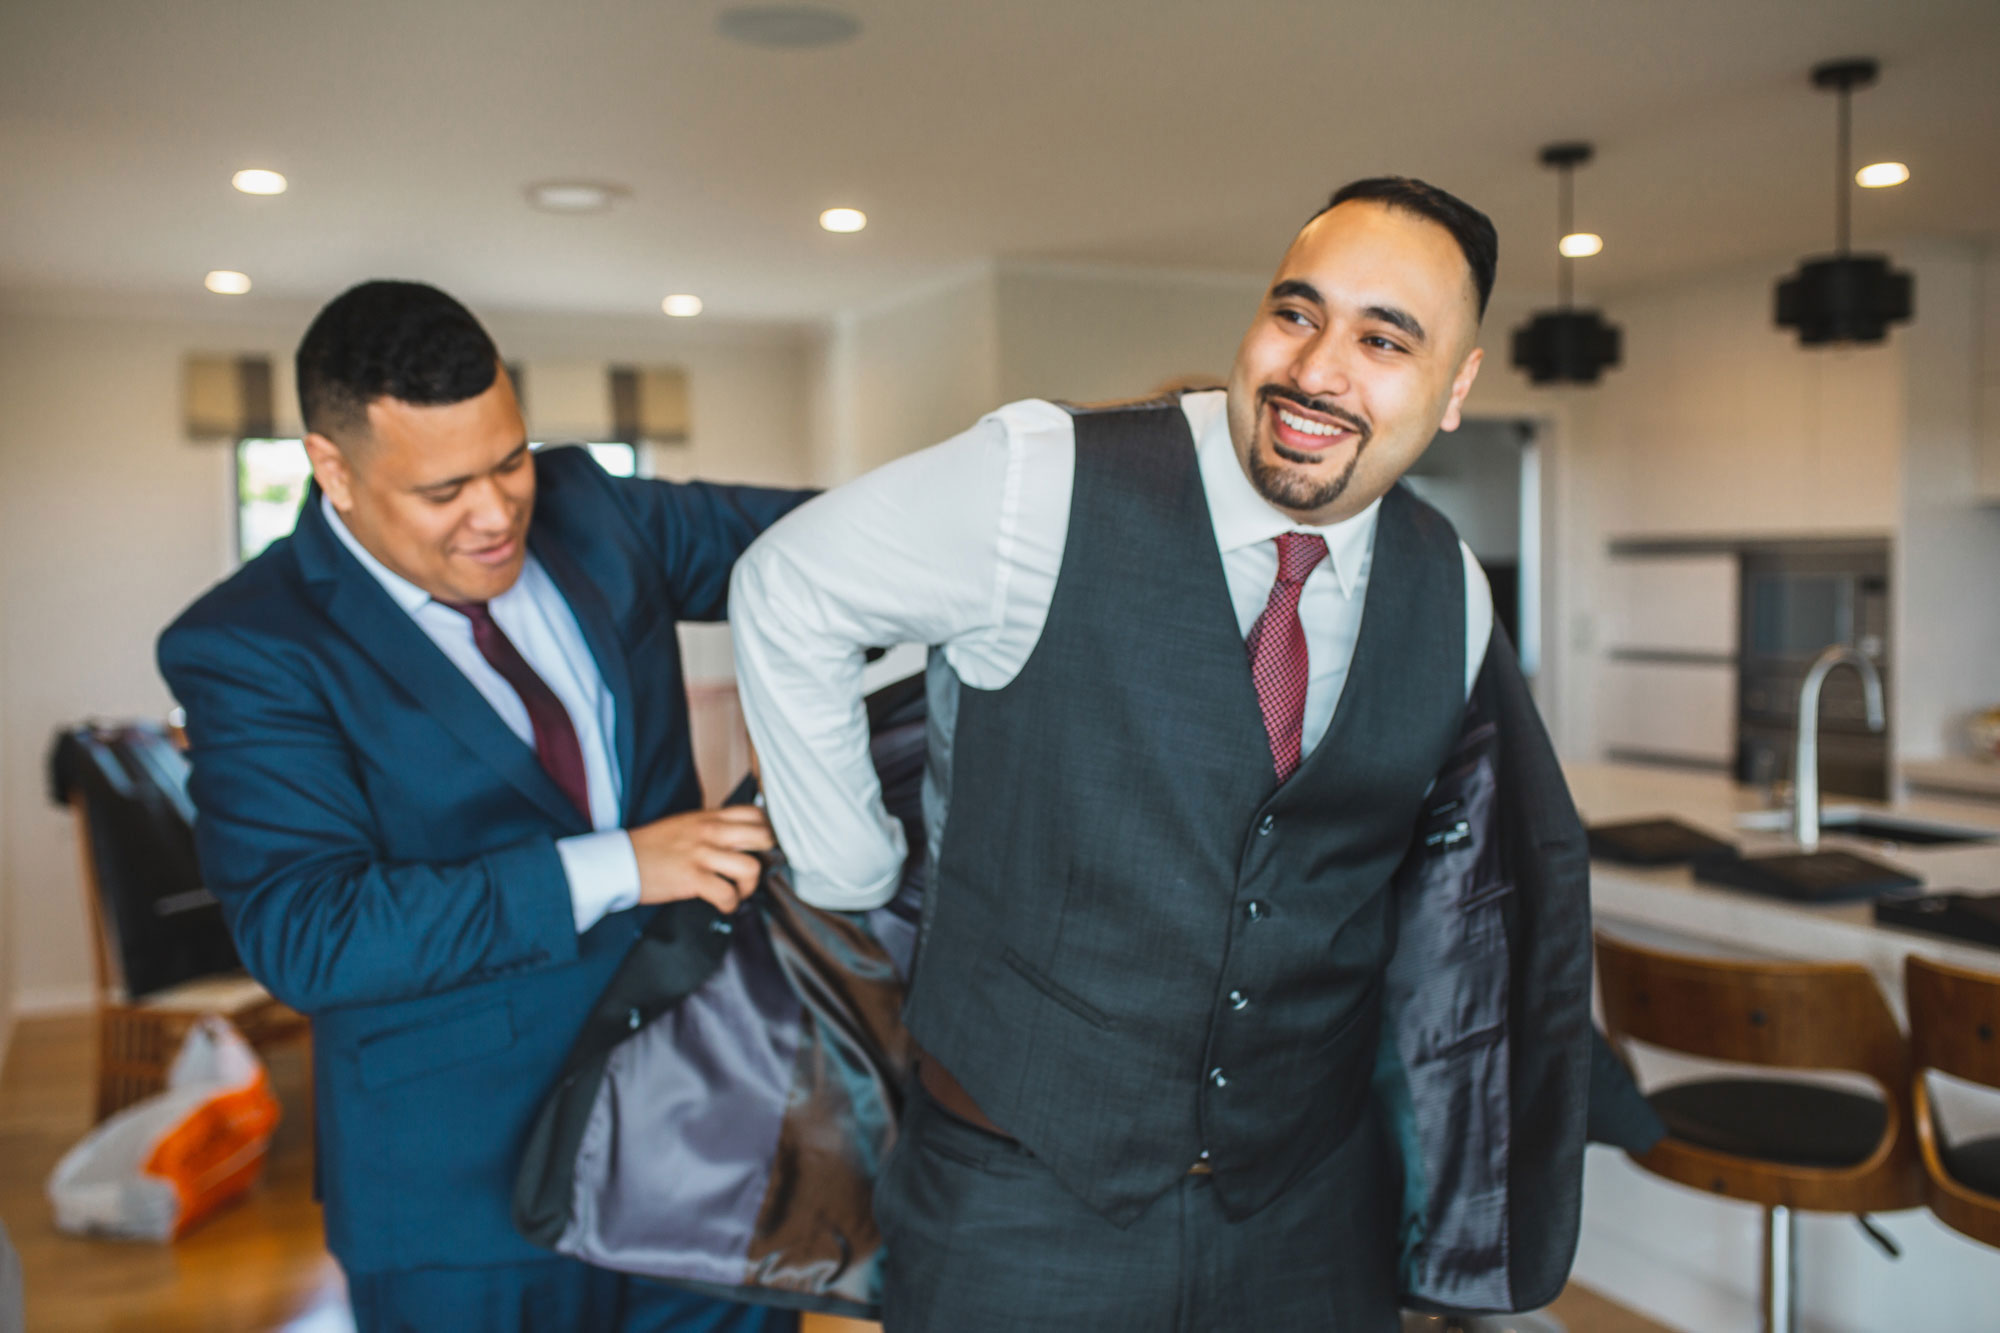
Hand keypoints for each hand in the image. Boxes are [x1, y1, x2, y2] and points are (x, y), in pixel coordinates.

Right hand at [628, 805, 774, 913]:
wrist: (619, 860)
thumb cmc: (651, 846)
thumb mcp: (685, 824)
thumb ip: (711, 827)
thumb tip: (737, 839)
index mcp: (708, 817)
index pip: (754, 813)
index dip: (767, 831)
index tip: (763, 847)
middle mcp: (709, 832)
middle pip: (762, 837)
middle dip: (766, 858)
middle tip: (754, 870)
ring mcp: (702, 854)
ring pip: (751, 868)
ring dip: (749, 886)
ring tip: (737, 891)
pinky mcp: (692, 878)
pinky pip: (727, 893)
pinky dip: (730, 904)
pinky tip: (722, 904)